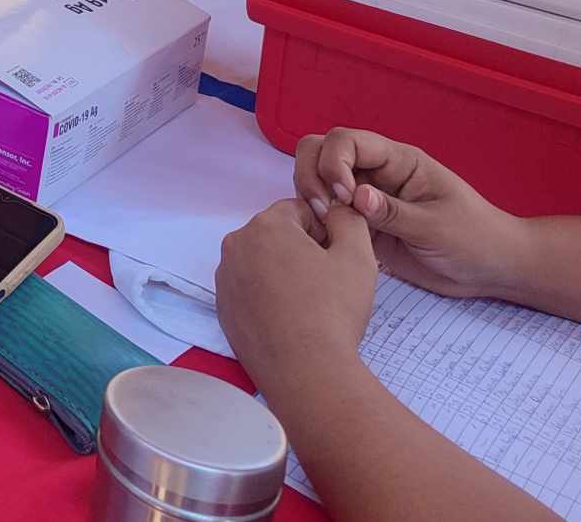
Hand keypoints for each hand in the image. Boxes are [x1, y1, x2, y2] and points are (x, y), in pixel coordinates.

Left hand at [217, 197, 377, 393]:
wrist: (306, 371)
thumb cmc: (333, 311)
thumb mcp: (357, 257)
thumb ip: (349, 220)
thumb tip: (337, 209)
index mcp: (265, 226)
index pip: (299, 211)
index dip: (324, 231)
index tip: (336, 259)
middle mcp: (236, 245)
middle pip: (277, 235)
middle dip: (302, 251)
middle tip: (326, 284)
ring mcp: (224, 277)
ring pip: (261, 262)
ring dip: (284, 273)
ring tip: (309, 304)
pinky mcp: (223, 307)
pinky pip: (249, 290)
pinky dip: (268, 297)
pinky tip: (290, 319)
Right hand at [294, 129, 526, 300]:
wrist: (490, 268)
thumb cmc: (475, 239)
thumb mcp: (438, 227)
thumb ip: (395, 213)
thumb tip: (355, 197)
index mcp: (398, 161)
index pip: (347, 141)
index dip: (334, 162)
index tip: (344, 196)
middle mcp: (375, 172)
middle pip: (319, 150)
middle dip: (311, 174)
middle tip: (326, 210)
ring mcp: (364, 197)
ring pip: (316, 178)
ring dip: (311, 196)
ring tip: (327, 225)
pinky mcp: (360, 223)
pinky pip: (325, 212)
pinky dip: (316, 220)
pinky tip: (328, 239)